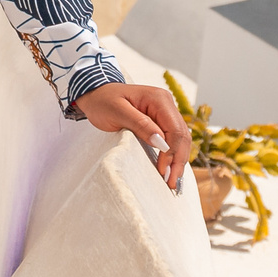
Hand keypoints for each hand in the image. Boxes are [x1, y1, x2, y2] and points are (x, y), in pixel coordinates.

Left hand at [73, 82, 192, 191]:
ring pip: (181, 138)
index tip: (163, 171)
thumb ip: (140, 124)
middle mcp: (166, 104)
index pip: (175, 129)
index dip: (171, 152)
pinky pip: (172, 138)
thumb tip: (161, 142)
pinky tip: (170, 167)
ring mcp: (165, 112)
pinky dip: (173, 153)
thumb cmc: (103, 101)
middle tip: (171, 182)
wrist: (96, 93)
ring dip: (178, 159)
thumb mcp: (117, 112)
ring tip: (172, 180)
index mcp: (159, 99)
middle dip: (178, 159)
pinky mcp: (161, 120)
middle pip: (182, 135)